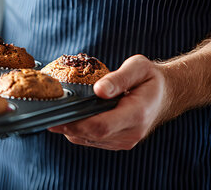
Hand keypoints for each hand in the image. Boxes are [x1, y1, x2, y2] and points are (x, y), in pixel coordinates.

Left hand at [48, 55, 169, 149]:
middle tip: (45, 112)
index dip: (76, 122)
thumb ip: (118, 78)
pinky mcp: (117, 141)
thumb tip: (98, 90)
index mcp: (136, 114)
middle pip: (91, 134)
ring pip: (89, 139)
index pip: (101, 126)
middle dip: (67, 125)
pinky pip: (92, 139)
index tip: (56, 115)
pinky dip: (78, 130)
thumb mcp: (138, 67)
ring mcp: (124, 140)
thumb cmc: (150, 78)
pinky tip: (68, 116)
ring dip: (70, 128)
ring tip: (53, 113)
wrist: (165, 94)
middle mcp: (130, 133)